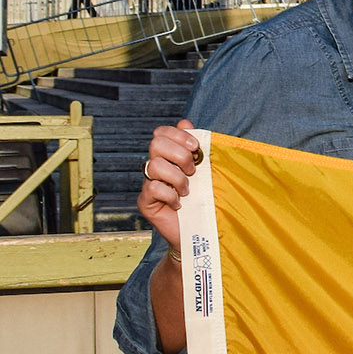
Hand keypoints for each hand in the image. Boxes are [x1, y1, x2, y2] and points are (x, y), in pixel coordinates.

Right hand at [137, 120, 200, 251]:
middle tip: (193, 171)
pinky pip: (152, 188)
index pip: (161, 133)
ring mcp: (148, 184)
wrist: (199, 231)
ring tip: (187, 191)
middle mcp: (155, 167)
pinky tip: (179, 204)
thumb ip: (196, 148)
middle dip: (180, 155)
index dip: (177, 135)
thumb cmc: (204, 200)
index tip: (196, 148)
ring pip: (154, 165)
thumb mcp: (206, 172)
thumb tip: (186, 122)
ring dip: (177, 178)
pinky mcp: (145, 202)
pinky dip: (170, 195)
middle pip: (155, 144)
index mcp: (168, 156)